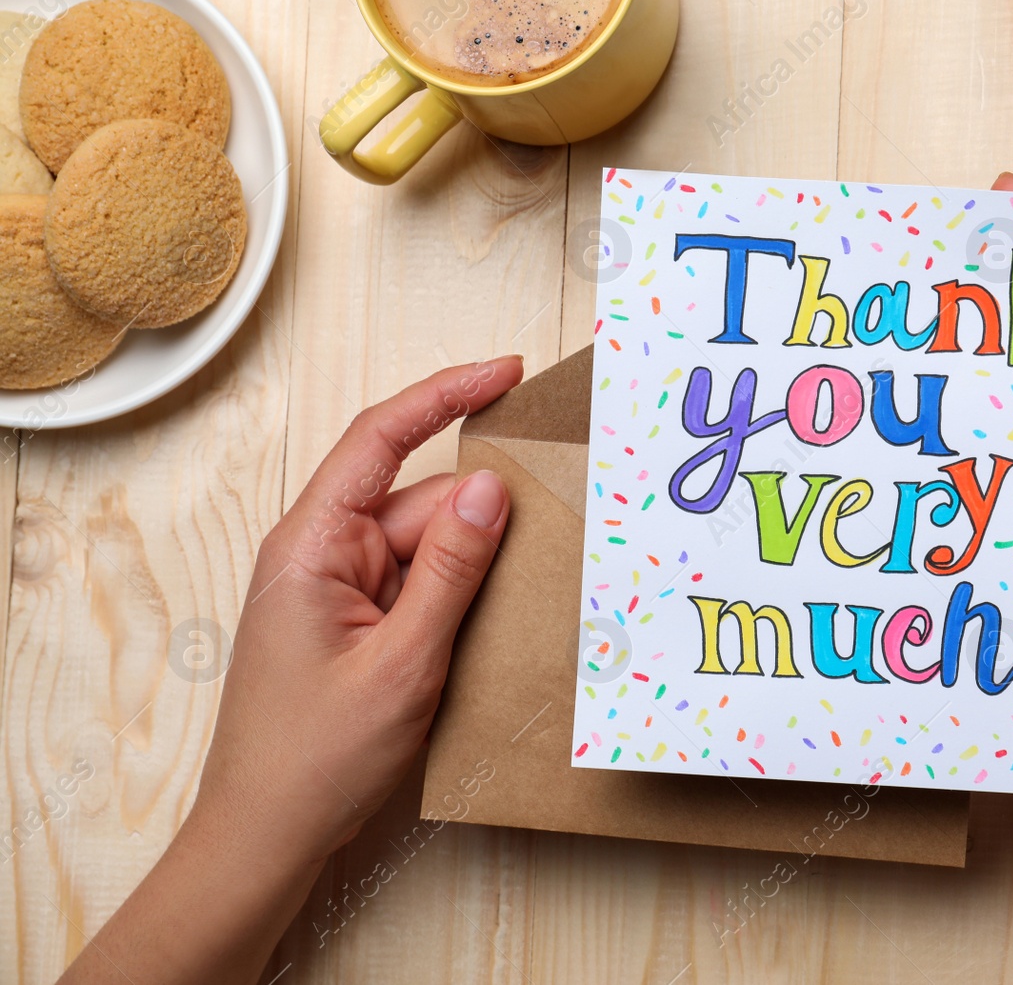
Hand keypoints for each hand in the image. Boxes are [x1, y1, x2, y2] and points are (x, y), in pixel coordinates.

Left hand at [193, 356, 522, 867]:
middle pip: (422, 504)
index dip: (444, 395)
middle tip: (550, 540)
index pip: (381, 439)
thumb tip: (490, 487)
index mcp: (313, 545)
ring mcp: (338, 590)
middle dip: (483, 522)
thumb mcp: (402, 661)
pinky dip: (458, 601)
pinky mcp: (355, 622)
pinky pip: (420, 588)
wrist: (266, 838)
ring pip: (429, 549)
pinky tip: (486, 633)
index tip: (504, 371)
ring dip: (474, 573)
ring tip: (511, 612)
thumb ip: (451, 569)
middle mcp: (322, 554)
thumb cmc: (314, 758)